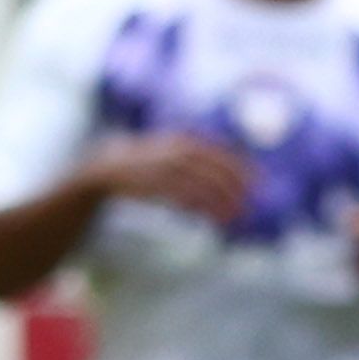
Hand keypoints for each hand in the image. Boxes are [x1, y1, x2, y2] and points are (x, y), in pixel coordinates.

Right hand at [75, 131, 255, 223]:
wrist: (100, 171)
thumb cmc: (142, 168)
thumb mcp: (170, 154)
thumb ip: (195, 160)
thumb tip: (227, 177)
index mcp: (181, 142)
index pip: (219, 153)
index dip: (240, 168)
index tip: (258, 183)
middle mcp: (172, 152)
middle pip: (212, 169)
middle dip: (233, 187)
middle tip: (250, 203)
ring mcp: (159, 168)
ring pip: (198, 185)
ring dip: (218, 201)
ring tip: (232, 217)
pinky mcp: (148, 184)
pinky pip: (178, 195)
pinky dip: (196, 206)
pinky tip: (206, 216)